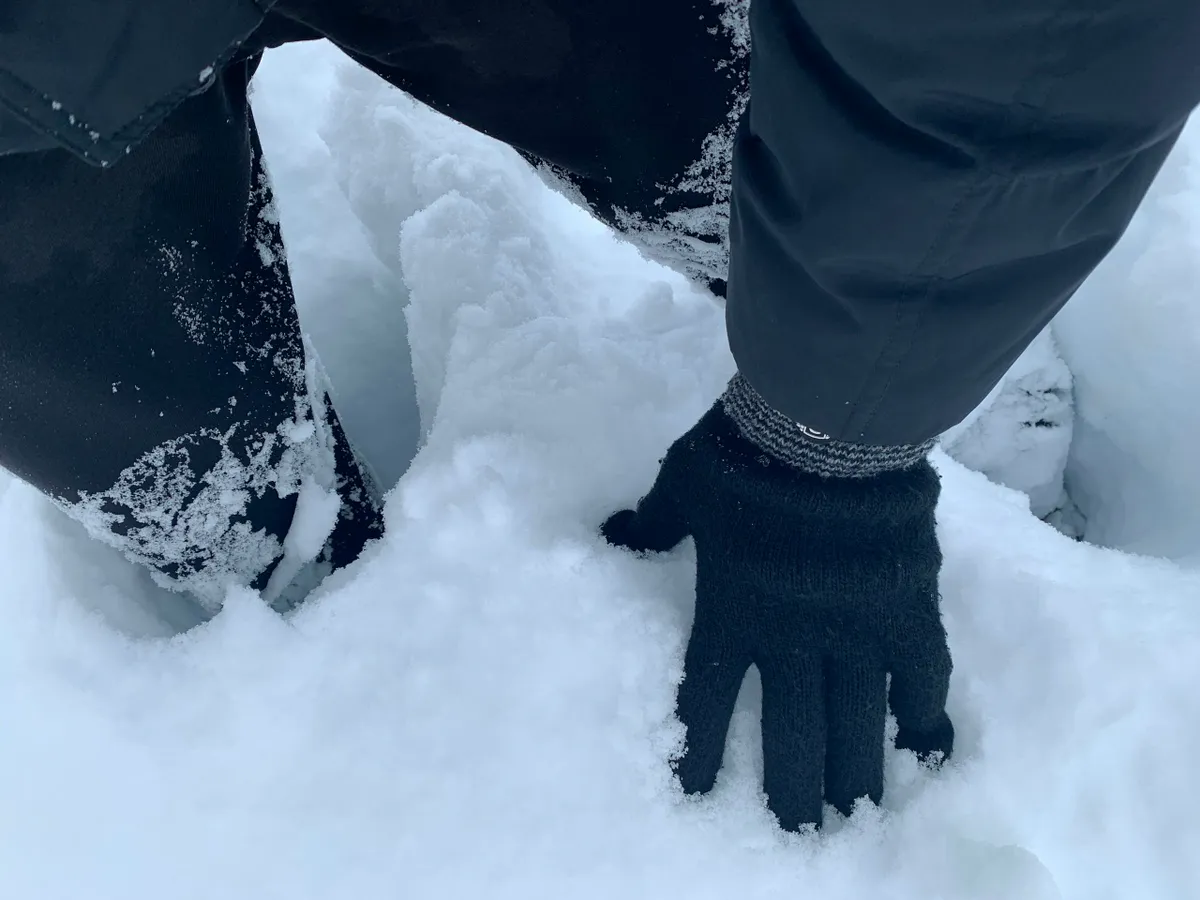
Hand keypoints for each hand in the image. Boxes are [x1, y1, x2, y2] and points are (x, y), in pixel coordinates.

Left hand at [603, 403, 953, 829]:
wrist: (826, 426)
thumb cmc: (745, 453)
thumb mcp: (682, 480)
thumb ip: (653, 518)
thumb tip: (613, 531)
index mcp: (732, 609)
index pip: (710, 697)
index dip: (703, 748)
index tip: (699, 794)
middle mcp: (793, 635)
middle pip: (792, 731)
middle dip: (791, 789)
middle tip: (797, 836)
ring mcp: (856, 627)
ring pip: (856, 720)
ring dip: (854, 773)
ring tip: (854, 818)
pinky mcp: (909, 609)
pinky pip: (922, 676)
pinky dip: (925, 712)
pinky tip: (926, 747)